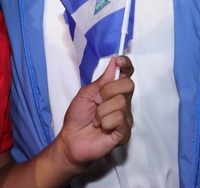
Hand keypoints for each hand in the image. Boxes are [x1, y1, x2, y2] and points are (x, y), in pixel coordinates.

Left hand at [56, 55, 134, 169]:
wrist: (72, 138)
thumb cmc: (78, 116)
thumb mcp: (86, 93)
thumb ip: (102, 80)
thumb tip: (115, 62)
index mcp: (113, 91)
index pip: (127, 74)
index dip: (126, 65)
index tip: (119, 61)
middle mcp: (123, 103)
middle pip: (128, 85)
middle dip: (108, 91)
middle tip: (97, 101)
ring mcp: (125, 118)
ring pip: (121, 103)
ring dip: (101, 111)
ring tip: (96, 119)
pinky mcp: (124, 132)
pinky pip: (119, 118)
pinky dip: (105, 122)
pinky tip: (101, 127)